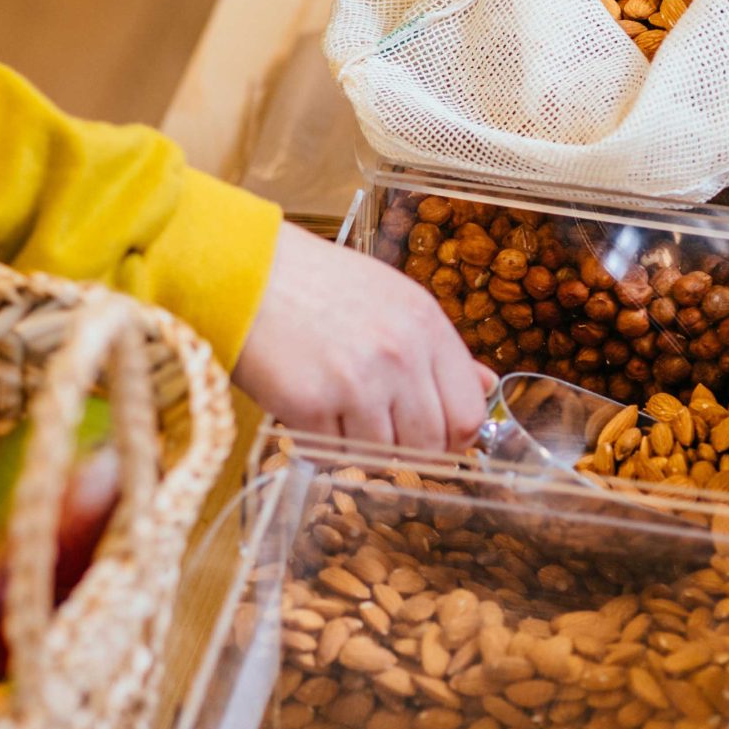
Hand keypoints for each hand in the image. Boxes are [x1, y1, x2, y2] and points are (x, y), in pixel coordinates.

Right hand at [231, 224, 495, 451]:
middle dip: (408, 448)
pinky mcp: (310, 405)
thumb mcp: (392, 298)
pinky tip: (310, 410)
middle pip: (432, 445)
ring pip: (385, 456)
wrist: (244, 272)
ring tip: (338, 410)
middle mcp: (399, 354)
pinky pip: (335, 455)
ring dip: (363, 445)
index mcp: (425, 324)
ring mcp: (356, 382)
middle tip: (376, 428)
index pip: (468, 412)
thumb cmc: (316, 284)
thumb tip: (484, 385)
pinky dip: (323, 444)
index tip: (433, 437)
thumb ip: (440, 347)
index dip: (452, 435)